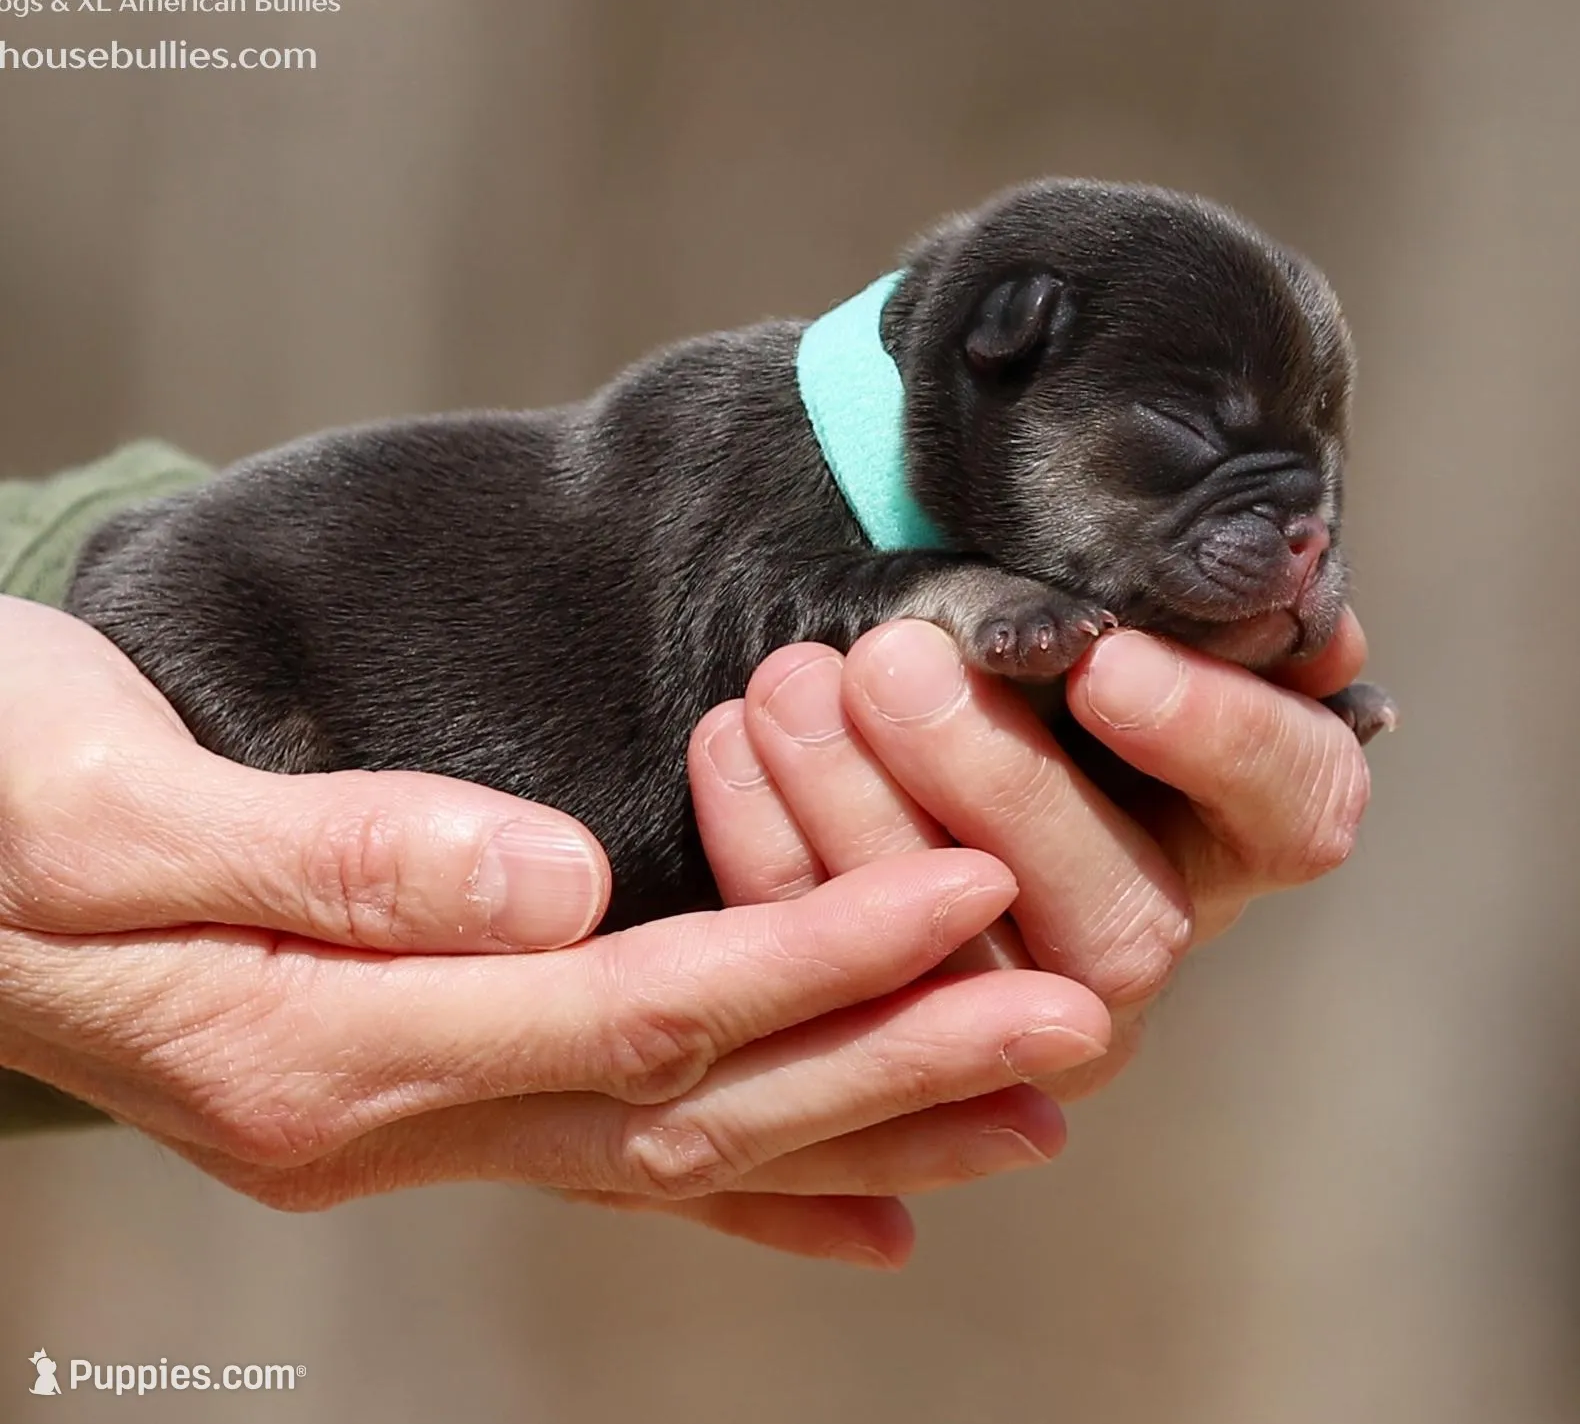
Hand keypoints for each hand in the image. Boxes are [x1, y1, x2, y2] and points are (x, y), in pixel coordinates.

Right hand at [0, 598, 1108, 1265]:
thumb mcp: (104, 801)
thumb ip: (333, 855)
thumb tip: (556, 885)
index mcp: (326, 1042)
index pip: (633, 1008)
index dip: (813, 956)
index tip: (966, 895)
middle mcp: (381, 1111)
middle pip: (687, 1101)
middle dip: (884, 1055)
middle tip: (1062, 1010)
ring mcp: (401, 1113)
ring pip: (675, 1139)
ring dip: (854, 1113)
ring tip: (1019, 1090)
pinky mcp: (413, 1072)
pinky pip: (613, 1143)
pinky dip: (749, 1179)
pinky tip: (863, 1192)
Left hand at [693, 612, 1373, 1100]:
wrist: (871, 667)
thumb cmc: (995, 609)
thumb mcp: (1067, 576)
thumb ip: (1136, 577)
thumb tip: (1253, 559)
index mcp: (1230, 818)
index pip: (1293, 807)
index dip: (1215, 742)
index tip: (1107, 661)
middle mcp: (1144, 927)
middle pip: (1121, 922)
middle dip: (995, 783)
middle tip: (890, 661)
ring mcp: (1022, 1005)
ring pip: (969, 969)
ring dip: (864, 819)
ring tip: (789, 688)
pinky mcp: (894, 1022)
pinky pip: (837, 974)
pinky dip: (772, 850)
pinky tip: (729, 741)